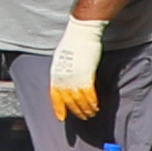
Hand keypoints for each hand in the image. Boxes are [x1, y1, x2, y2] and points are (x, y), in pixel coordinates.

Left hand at [52, 14, 110, 129]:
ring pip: (80, 100)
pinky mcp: (86, 76)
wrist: (81, 32)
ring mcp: (74, 78)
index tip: (61, 118)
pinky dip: (93, 103)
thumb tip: (66, 80)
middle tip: (83, 117)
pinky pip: (89, 95)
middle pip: (69, 100)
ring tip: (91, 114)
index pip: (55, 95)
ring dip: (86, 109)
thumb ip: (63, 71)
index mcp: (55, 73)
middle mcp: (63, 78)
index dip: (59, 108)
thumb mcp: (61, 58)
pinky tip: (96, 107)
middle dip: (76, 111)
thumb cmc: (73, 41)